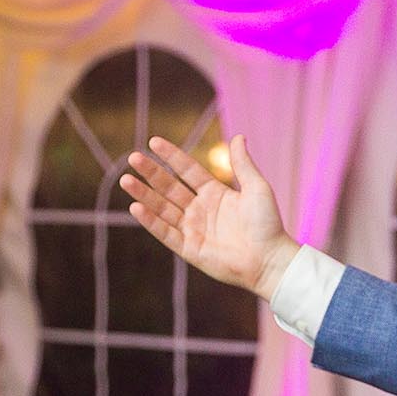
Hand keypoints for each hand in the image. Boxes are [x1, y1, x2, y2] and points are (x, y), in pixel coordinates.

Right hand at [121, 135, 299, 300]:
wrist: (271, 258)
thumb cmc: (268, 224)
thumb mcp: (256, 188)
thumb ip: (243, 165)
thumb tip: (238, 136)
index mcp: (215, 193)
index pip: (188, 170)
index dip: (172, 156)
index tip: (153, 142)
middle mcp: (200, 209)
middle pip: (169, 187)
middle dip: (151, 173)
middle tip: (133, 157)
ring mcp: (193, 229)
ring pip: (162, 208)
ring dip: (144, 194)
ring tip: (126, 180)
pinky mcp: (189, 248)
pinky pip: (165, 232)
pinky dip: (151, 221)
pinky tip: (136, 207)